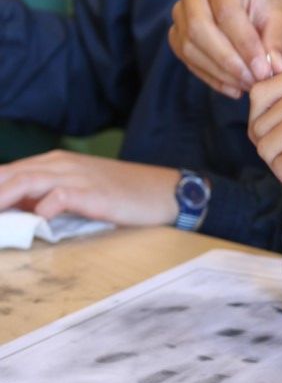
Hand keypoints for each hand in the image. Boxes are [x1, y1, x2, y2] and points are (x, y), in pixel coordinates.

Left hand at [0, 151, 178, 226]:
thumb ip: (46, 196)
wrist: (163, 190)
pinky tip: (36, 220)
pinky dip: (43, 208)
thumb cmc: (122, 193)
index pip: (8, 172)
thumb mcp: (79, 190)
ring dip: (3, 199)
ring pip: (27, 182)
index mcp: (54, 162)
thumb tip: (16, 210)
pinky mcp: (93, 193)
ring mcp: (76, 177)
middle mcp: (61, 164)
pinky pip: (59, 197)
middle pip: (10, 175)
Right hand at [169, 0, 281, 97]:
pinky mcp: (177, 35)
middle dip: (229, 61)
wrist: (264, 20)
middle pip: (199, 28)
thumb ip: (279, 39)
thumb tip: (274, 66)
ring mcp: (180, 11)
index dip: (245, 43)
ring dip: (222, 73)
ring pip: (190, 47)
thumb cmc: (275, 12)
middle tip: (256, 81)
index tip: (265, 70)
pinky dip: (213, 79)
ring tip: (250, 85)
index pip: (226, 9)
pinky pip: (188, 61)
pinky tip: (236, 88)